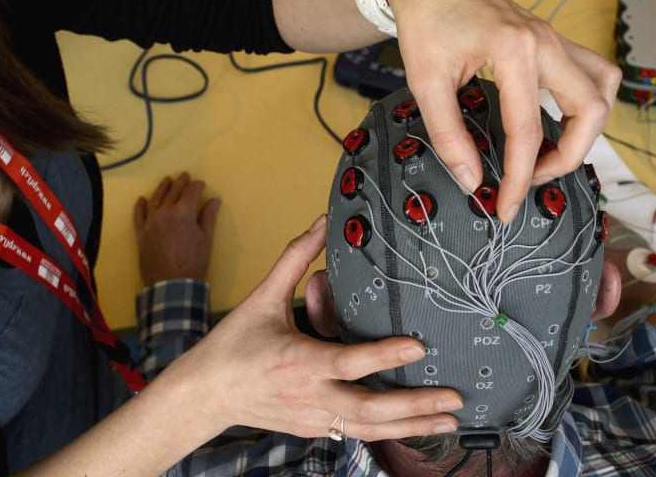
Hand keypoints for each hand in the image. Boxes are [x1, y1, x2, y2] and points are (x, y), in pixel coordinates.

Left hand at [134, 172, 220, 284]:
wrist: (171, 284)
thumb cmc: (194, 262)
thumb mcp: (206, 239)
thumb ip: (208, 217)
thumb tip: (214, 200)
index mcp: (183, 212)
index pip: (191, 192)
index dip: (197, 186)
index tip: (201, 184)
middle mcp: (165, 212)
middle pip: (173, 192)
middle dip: (180, 183)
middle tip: (184, 176)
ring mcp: (150, 222)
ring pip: (155, 199)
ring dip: (162, 188)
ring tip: (166, 180)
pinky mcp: (141, 233)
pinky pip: (139, 215)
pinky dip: (140, 206)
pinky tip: (142, 199)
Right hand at [161, 214, 462, 441]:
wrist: (204, 395)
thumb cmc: (232, 345)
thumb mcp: (262, 297)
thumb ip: (295, 259)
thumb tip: (321, 222)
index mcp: (298, 361)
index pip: (349, 361)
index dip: (385, 356)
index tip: (418, 346)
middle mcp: (310, 395)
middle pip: (369, 409)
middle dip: (414, 406)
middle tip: (452, 397)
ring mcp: (314, 418)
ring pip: (369, 429)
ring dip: (411, 426)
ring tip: (448, 420)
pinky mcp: (315, 429)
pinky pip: (357, 432)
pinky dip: (390, 431)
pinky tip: (416, 426)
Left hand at [379, 0, 621, 221]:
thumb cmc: (425, 22)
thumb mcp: (425, 82)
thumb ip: (448, 134)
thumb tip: (471, 179)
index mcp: (514, 49)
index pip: (528, 130)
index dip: (520, 178)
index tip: (507, 206)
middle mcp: (545, 41)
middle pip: (591, 108)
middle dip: (570, 155)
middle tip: (533, 179)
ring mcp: (553, 37)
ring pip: (603, 87)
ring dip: (588, 127)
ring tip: (550, 153)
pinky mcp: (551, 39)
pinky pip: (591, 72)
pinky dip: (585, 102)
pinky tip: (555, 120)